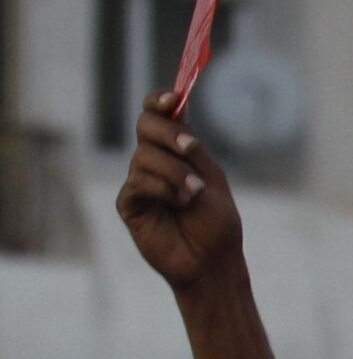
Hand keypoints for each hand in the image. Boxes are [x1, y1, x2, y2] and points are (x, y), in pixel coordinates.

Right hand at [115, 92, 243, 292]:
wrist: (212, 261)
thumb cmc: (216, 223)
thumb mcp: (210, 178)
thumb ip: (191, 148)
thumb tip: (177, 113)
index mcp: (178, 150)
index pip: (159, 114)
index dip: (160, 100)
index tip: (174, 98)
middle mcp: (156, 160)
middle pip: (145, 125)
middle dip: (167, 132)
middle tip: (189, 148)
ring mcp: (140, 180)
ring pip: (144, 156)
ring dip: (175, 172)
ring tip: (194, 194)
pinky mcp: (129, 203)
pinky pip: (138, 183)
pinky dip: (163, 189)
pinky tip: (180, 203)